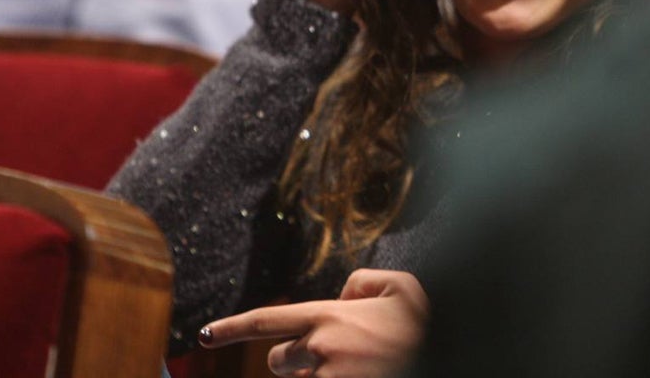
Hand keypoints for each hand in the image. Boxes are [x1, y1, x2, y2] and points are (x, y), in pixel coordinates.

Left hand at [199, 269, 429, 377]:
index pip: (266, 320)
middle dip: (294, 359)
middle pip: (277, 360)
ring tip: (358, 363)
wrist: (447, 351)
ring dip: (317, 375)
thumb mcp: (401, 286)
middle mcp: (321, 349)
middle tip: (331, 355)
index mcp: (330, 316)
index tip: (202, 337)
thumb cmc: (426, 325)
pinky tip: (363, 369)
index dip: (229, 329)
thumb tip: (344, 294)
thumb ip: (362, 281)